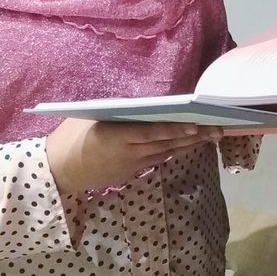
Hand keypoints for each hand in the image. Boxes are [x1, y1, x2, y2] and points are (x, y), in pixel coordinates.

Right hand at [45, 118, 220, 194]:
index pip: (152, 133)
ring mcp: (132, 165)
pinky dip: (175, 149)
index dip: (175, 129)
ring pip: (167, 152)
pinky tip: (189, 142)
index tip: (196, 124)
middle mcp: (129, 153)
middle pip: (167, 143)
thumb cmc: (70, 138)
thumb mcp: (87, 117)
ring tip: (212, 133)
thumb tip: (139, 101)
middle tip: (218, 128)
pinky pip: (159, 159)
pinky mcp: (133, 172)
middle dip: (194, 136)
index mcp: (116, 137)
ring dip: (189, 143)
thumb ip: (114, 110)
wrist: (58, 173)